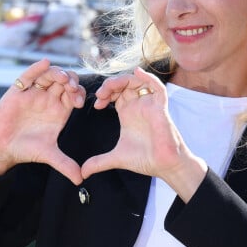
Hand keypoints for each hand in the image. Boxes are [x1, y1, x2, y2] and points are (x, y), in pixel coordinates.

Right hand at [0, 58, 84, 183]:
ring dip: (57, 74)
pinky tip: (45, 63)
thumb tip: (80, 179)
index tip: (79, 102)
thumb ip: (65, 164)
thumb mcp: (49, 155)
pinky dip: (37, 68)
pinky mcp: (18, 91)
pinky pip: (29, 75)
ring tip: (63, 79)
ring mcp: (34, 93)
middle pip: (64, 82)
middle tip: (72, 88)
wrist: (4, 148)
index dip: (78, 94)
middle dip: (71, 82)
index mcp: (59, 111)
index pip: (73, 95)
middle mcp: (48, 99)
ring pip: (49, 76)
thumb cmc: (27, 149)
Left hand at [81, 68, 206, 199]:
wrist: (163, 166)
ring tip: (110, 89)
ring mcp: (149, 104)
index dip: (104, 94)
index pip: (115, 94)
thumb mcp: (116, 158)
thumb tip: (83, 173)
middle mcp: (138, 106)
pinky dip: (148, 77)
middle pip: (123, 84)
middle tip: (100, 95)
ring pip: (137, 81)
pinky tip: (137, 73)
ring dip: (122, 80)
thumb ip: (98, 163)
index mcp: (128, 113)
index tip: (97, 105)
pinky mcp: (160, 106)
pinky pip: (157, 86)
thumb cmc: (145, 160)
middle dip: (109, 85)